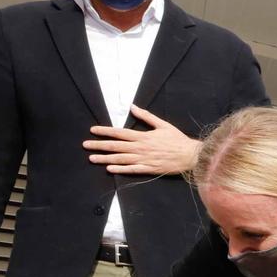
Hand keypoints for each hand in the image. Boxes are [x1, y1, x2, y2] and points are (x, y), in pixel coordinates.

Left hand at [85, 105, 200, 175]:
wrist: (190, 155)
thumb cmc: (177, 140)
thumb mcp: (162, 124)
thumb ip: (146, 116)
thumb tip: (133, 107)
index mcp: (143, 136)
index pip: (120, 133)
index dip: (105, 131)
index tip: (93, 130)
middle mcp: (140, 148)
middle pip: (116, 146)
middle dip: (99, 145)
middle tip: (86, 145)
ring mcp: (144, 159)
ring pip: (121, 159)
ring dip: (105, 158)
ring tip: (92, 158)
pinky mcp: (149, 169)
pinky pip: (132, 170)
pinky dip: (120, 169)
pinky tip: (110, 169)